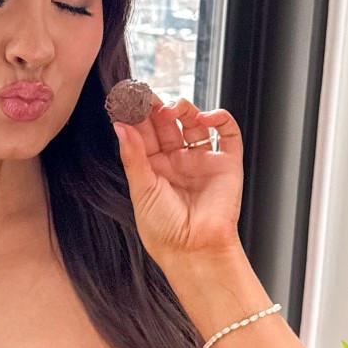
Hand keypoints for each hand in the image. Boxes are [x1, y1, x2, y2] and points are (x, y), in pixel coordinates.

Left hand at [111, 95, 244, 264]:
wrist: (194, 251)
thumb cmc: (164, 230)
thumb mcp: (141, 190)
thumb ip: (133, 155)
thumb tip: (121, 126)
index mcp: (154, 168)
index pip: (145, 133)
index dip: (137, 115)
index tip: (127, 99)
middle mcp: (177, 161)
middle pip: (168, 124)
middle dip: (157, 107)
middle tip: (146, 96)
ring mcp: (201, 160)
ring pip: (194, 122)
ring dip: (184, 108)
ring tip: (171, 108)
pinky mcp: (226, 162)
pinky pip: (227, 132)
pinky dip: (219, 117)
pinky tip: (205, 117)